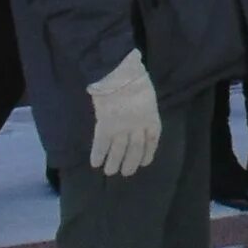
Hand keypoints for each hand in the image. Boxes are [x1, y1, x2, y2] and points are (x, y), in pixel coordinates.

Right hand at [87, 49, 161, 176]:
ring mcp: (121, 128)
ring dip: (114, 163)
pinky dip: (98, 154)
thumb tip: (141, 115)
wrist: (119, 74)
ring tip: (110, 172)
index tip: (144, 162)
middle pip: (136, 150)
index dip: (148, 153)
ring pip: (118, 151)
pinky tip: (95, 163)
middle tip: (125, 172)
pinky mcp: (105, 126)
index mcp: (151, 117)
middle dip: (131, 163)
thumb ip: (145, 108)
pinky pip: (101, 144)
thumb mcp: (147, 94)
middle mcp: (138, 127)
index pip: (152, 140)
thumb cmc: (135, 78)